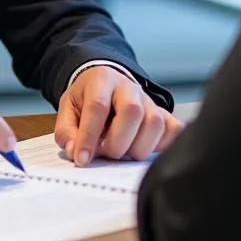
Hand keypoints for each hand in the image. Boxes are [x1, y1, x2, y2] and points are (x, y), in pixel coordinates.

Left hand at [54, 66, 182, 166]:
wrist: (108, 81)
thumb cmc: (88, 97)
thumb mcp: (68, 108)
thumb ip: (66, 131)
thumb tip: (74, 151)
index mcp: (102, 80)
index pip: (98, 106)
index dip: (89, 136)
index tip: (82, 159)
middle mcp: (129, 87)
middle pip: (132, 111)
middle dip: (117, 142)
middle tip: (106, 152)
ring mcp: (149, 100)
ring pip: (155, 123)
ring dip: (138, 147)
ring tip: (124, 152)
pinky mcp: (164, 113)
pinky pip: (174, 130)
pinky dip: (162, 146)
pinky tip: (144, 148)